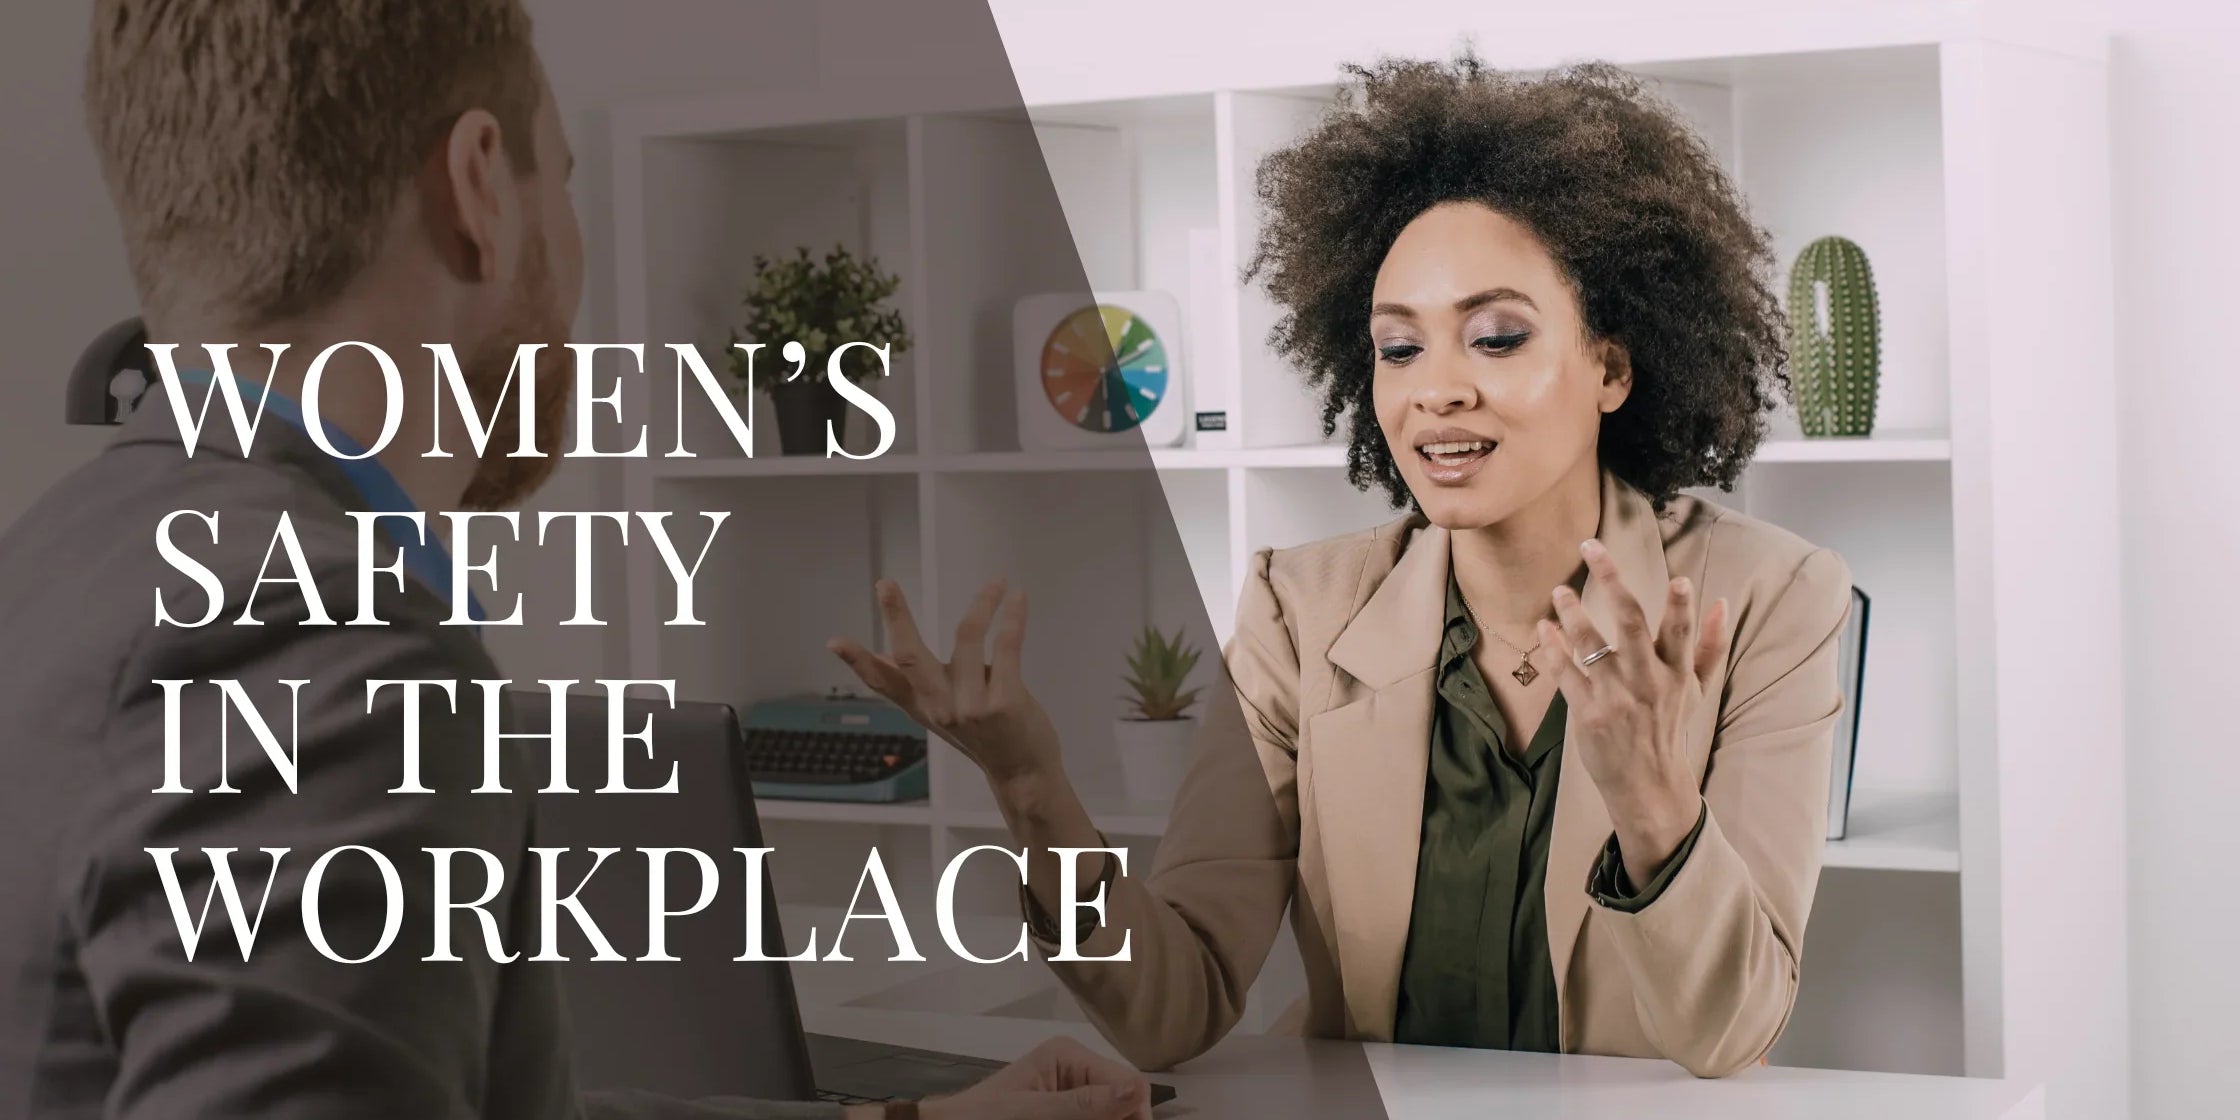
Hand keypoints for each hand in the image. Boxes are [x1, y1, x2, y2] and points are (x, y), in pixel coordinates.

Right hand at [828, 578, 1065, 791]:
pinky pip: (1006, 646)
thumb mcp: (943, 714)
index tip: (835, 641)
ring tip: (995, 582)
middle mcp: (942, 707)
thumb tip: (880, 654)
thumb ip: (914, 685)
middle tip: (885, 586)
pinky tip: (1017, 598)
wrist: (1024, 776)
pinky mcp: (1005, 702)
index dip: (858, 662)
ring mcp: (972, 706)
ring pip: (967, 638)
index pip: (883, 683)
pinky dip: (1012, 617)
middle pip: (911, 655)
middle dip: (896, 617)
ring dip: (983, 604)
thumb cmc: (987, 738)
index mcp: (924, 707)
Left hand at [918, 1036, 1152, 1119]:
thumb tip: (1137, 1089)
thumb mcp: (1033, 1112)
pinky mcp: (1067, 1108)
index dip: (1135, 1113)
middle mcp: (1077, 1067)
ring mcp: (1073, 1089)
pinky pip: (1096, 1116)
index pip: (1127, 1082)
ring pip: (1112, 1113)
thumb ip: (1084, 1104)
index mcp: (1069, 1054)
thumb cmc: (983, 1117)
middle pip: (1124, 1100)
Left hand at [1533, 538, 1730, 887]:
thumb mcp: (1698, 689)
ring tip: (1559, 590)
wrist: (1648, 783)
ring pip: (1590, 644)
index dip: (1681, 608)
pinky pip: (1565, 673)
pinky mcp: (1587, 712)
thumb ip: (1711, 645)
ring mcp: (1615, 696)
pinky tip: (1544, 628)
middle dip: (1612, 582)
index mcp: (1677, 673)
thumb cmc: (1670, 728)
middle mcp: (1647, 682)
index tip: (1678, 579)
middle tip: (1592, 547)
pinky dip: (1552, 648)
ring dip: (1572, 613)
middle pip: (1631, 624)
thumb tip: (1723, 602)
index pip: (1681, 634)